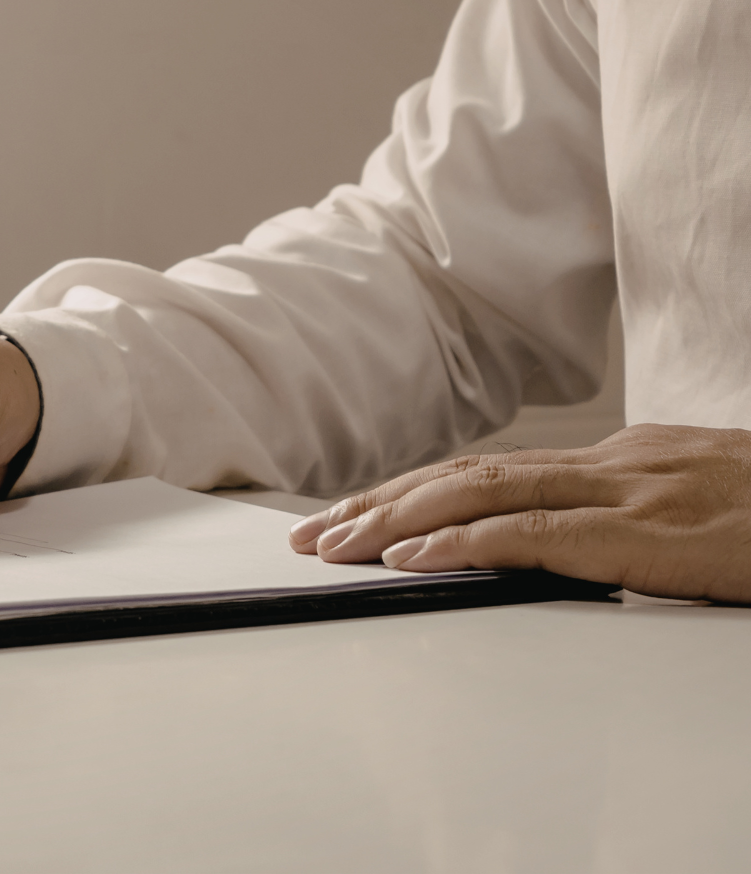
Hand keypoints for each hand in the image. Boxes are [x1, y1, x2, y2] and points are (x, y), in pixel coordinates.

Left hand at [288, 424, 750, 601]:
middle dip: (382, 504)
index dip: (415, 491)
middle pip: (469, 474)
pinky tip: (418, 558)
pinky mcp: (658, 531)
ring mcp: (636, 489)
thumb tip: (567, 548)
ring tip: (339, 546)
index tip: (353, 516)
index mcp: (623, 458)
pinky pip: (543, 535)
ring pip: (488, 493)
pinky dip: (469, 543)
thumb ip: (631, 520)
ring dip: (401, 520)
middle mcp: (617, 462)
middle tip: (314, 536)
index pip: (491, 470)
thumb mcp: (700, 510)